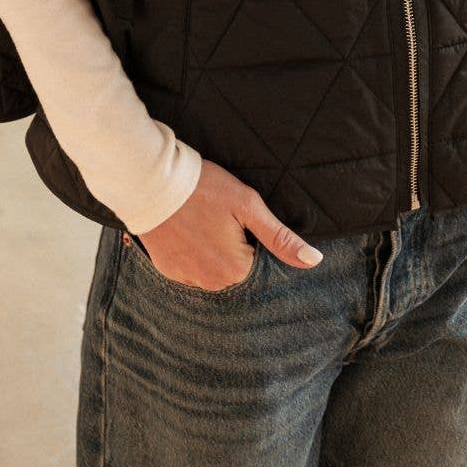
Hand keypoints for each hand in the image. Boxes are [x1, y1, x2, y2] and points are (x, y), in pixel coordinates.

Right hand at [134, 157, 322, 290]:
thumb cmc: (204, 189)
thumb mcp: (248, 205)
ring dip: (212, 248)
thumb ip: (280, 237)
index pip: (259, 258)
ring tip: (201, 218)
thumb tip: (314, 260)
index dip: (251, 234)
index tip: (236, 216)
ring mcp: (188, 279)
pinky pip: (190, 266)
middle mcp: (213, 283)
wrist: (152, 183)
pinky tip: (186, 228)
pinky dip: (192, 250)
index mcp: (237, 270)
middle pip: (236, 265)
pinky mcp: (168, 270)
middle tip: (218, 214)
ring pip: (213, 267)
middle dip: (233, 243)